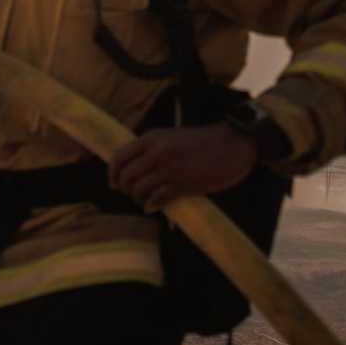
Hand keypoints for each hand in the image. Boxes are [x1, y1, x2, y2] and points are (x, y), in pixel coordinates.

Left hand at [110, 125, 258, 210]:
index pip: (119, 157)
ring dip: (138, 199)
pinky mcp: (183, 185)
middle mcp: (157, 152)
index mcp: (152, 138)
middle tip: (134, 194)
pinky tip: (154, 206)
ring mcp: (170, 169)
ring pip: (139, 190)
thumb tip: (133, 169)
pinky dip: (151, 205)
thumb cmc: (203, 142)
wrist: (234, 144)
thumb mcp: (171, 137)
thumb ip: (151, 150)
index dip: (112, 174)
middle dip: (126, 189)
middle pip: (126, 177)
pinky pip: (157, 199)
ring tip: (146, 201)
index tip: (114, 184)